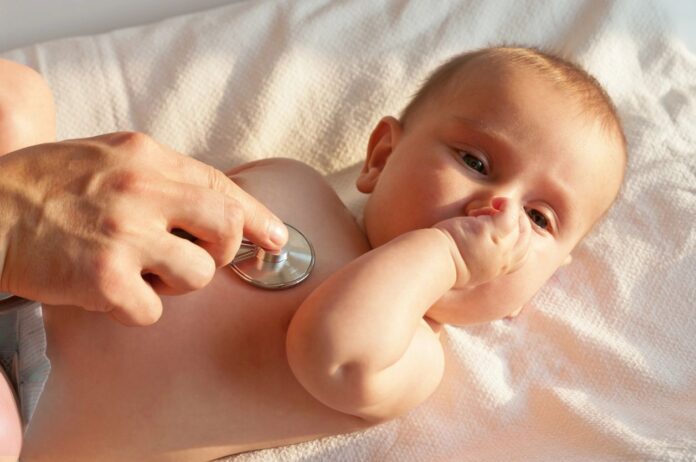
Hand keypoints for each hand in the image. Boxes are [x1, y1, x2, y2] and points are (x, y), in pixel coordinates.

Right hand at [0, 132, 287, 325]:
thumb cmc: (47, 186)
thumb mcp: (109, 157)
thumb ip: (165, 175)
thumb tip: (221, 204)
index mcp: (147, 158)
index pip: (222, 188)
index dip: (258, 218)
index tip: (277, 238)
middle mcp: (142, 191)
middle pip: (227, 230)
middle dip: (221, 253)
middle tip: (193, 256)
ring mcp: (124, 234)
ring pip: (198, 276)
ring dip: (175, 283)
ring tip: (137, 270)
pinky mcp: (104, 278)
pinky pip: (153, 310)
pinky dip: (137, 308)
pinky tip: (110, 292)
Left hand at [434, 197, 529, 288]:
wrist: (434, 262)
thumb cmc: (441, 263)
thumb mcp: (466, 268)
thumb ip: (476, 261)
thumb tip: (469, 250)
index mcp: (497, 270)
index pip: (521, 256)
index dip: (517, 238)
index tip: (500, 228)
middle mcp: (504, 260)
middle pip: (525, 238)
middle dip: (516, 222)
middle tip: (495, 213)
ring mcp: (502, 246)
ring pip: (519, 224)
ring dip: (502, 213)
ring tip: (479, 213)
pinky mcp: (494, 231)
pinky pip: (512, 211)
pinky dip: (506, 203)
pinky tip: (493, 201)